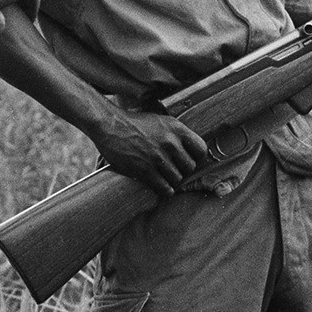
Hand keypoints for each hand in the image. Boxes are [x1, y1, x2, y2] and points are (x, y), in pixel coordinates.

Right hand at [89, 108, 207, 195]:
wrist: (110, 125)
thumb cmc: (135, 124)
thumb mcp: (160, 121)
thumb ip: (177, 134)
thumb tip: (193, 152)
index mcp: (176, 128)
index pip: (201, 149)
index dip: (197, 158)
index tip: (189, 160)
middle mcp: (170, 142)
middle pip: (190, 167)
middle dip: (182, 171)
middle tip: (172, 169)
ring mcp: (158, 157)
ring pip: (178, 180)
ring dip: (172, 181)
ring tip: (163, 177)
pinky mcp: (145, 170)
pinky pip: (165, 188)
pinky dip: (164, 190)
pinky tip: (159, 185)